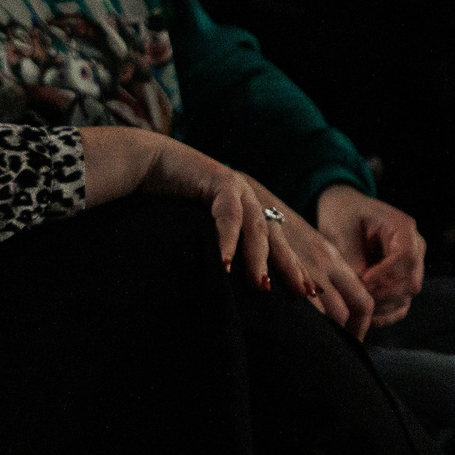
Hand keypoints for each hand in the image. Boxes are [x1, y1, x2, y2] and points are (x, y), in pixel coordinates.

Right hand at [131, 139, 357, 326]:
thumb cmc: (165, 200)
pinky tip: (225, 263)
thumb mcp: (195, 230)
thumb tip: (220, 283)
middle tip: (305, 293)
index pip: (275, 241)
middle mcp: (247, 198)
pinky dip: (227, 239)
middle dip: (291, 266)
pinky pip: (227, 214)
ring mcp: (236, 187)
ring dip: (258, 258)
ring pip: (255, 227)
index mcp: (246, 210)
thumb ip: (212, 250)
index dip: (292, 267)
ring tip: (261, 286)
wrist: (144, 161)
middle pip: (276, 237)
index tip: (310, 293)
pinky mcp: (218, 179)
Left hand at [314, 184, 427, 326]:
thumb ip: (352, 258)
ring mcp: (411, 267)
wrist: (345, 212)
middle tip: (356, 298)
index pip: (407, 257)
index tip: (363, 281)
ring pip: (407, 296)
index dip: (387, 274)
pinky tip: (365, 317)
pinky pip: (400, 305)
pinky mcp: (401, 282)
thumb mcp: (341, 229)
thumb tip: (361, 288)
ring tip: (357, 309)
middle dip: (383, 294)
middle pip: (411, 281)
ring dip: (382, 306)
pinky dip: (385, 314)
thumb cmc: (342, 215)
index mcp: (403, 228)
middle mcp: (414, 248)